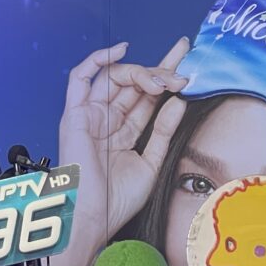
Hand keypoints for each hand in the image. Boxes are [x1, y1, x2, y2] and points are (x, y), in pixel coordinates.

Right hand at [55, 38, 189, 265]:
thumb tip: (178, 101)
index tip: (191, 62)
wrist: (94, 216)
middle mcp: (106, 119)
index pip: (147, 97)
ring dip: (142, 72)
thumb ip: (163, 131)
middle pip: (134, 83)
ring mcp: (90, 114)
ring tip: (164, 79)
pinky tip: (121, 50)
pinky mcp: (75, 113)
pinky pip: (80, 77)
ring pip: (115, 77)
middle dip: (161, 72)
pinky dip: (97, 60)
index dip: (167, 77)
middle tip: (183, 75)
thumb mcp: (151, 162)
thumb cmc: (116, 199)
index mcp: (122, 131)